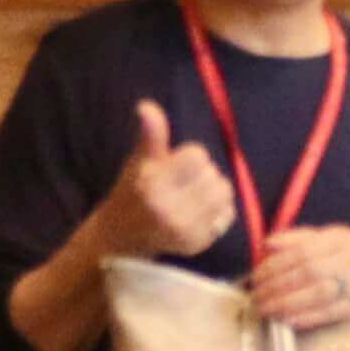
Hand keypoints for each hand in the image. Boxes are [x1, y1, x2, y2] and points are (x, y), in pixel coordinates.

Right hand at [98, 98, 238, 260]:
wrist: (122, 237)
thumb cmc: (132, 191)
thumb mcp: (138, 161)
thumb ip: (150, 134)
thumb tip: (146, 106)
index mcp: (153, 184)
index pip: (197, 155)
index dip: (189, 157)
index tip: (175, 165)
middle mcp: (169, 209)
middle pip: (212, 174)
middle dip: (202, 174)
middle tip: (184, 182)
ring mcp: (185, 230)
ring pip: (224, 193)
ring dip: (214, 190)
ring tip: (196, 194)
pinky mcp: (197, 244)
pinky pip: (227, 215)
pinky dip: (219, 210)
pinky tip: (201, 211)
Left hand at [248, 219, 349, 329]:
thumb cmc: (336, 258)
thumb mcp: (318, 241)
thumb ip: (292, 241)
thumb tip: (267, 245)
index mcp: (341, 238)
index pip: (304, 250)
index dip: (277, 264)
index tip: (257, 276)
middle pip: (311, 272)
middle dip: (279, 285)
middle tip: (258, 296)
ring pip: (320, 294)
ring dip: (289, 304)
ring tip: (267, 309)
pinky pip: (329, 314)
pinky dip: (305, 318)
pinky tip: (286, 320)